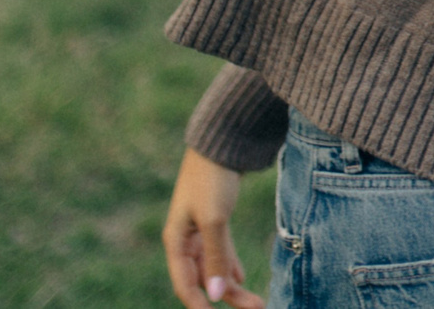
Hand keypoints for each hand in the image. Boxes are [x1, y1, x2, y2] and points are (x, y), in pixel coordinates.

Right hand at [163, 149, 263, 307]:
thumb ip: (216, 258)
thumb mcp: (215, 219)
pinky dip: (230, 264)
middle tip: (257, 307)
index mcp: (176, 241)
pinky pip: (220, 251)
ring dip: (232, 283)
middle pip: (203, 278)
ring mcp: (199, 229)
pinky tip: (241, 277)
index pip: (185, 284)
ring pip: (214, 265)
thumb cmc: (212, 178)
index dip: (200, 305)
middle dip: (227, 296)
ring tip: (256, 300)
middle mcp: (184, 238)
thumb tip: (216, 295)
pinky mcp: (214, 218)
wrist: (222, 141)